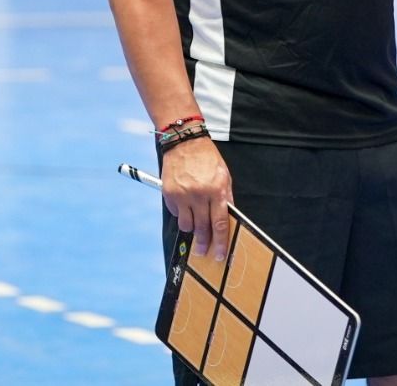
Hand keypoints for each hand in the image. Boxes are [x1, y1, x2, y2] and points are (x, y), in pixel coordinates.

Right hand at [161, 136, 233, 260]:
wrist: (185, 142)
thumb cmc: (207, 158)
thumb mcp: (224, 176)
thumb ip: (226, 198)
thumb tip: (227, 219)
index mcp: (216, 190)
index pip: (219, 223)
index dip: (220, 242)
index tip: (219, 254)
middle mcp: (199, 194)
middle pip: (202, 228)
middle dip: (204, 243)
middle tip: (204, 251)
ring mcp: (182, 195)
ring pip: (187, 225)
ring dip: (191, 228)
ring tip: (194, 224)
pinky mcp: (169, 194)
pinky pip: (176, 213)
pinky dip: (181, 213)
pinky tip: (185, 204)